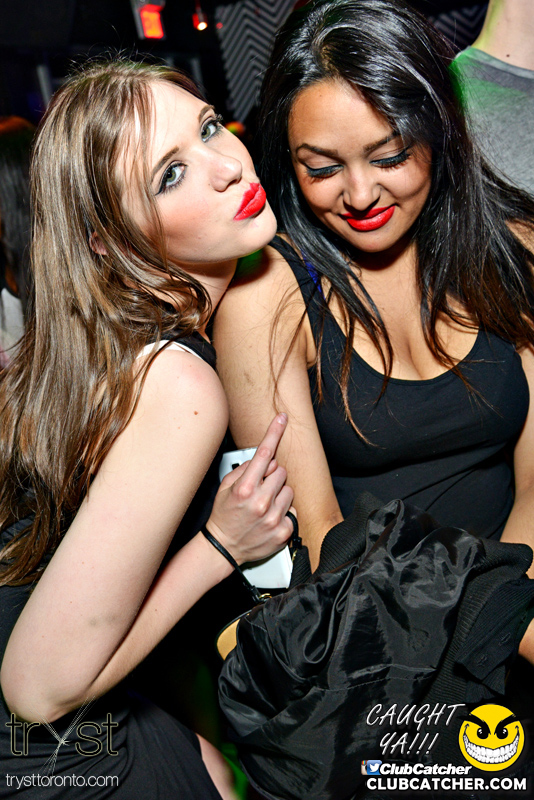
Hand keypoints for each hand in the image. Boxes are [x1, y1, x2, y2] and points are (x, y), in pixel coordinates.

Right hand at [206, 414, 294, 564]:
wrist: (224, 548)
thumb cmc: (224, 515)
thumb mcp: (225, 487)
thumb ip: (246, 470)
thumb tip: (266, 460)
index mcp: (245, 489)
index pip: (264, 453)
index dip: (274, 432)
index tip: (282, 418)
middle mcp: (260, 502)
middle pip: (281, 471)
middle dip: (272, 476)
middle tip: (260, 488)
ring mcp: (273, 518)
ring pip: (289, 490)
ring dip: (279, 494)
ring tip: (265, 505)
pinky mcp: (283, 531)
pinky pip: (293, 510)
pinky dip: (284, 512)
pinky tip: (269, 518)